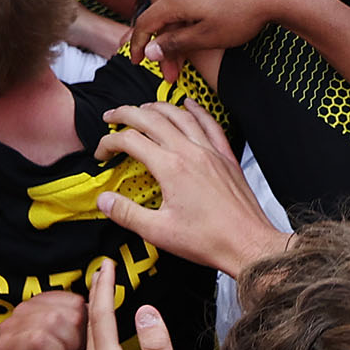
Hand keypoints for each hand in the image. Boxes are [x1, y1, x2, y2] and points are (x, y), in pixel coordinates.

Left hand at [0, 287, 85, 349]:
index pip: (37, 339)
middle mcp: (10, 328)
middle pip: (54, 319)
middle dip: (74, 342)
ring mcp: (25, 310)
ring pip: (67, 307)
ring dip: (81, 330)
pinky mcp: (43, 299)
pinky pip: (74, 299)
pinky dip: (83, 318)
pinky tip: (76, 336)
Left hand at [76, 256, 192, 349]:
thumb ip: (157, 344)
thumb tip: (145, 311)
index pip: (100, 318)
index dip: (103, 287)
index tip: (106, 264)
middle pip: (89, 329)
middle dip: (95, 298)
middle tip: (104, 272)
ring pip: (88, 348)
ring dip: (95, 322)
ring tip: (103, 298)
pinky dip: (97, 345)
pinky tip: (105, 339)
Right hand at [94, 100, 288, 276]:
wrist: (247, 244)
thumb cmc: (208, 240)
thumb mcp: (158, 232)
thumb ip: (126, 213)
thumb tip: (104, 200)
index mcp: (171, 168)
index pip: (131, 141)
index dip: (110, 142)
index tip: (102, 153)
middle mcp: (190, 153)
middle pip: (152, 119)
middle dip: (127, 113)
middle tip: (112, 115)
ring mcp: (211, 152)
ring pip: (180, 116)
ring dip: (157, 107)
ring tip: (142, 108)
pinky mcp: (226, 158)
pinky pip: (210, 124)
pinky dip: (196, 110)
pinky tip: (189, 105)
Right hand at [130, 0, 321, 66]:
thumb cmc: (240, 15)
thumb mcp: (204, 37)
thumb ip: (174, 44)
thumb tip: (150, 51)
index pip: (145, 23)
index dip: (138, 45)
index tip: (136, 63)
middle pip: (163, 22)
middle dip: (164, 52)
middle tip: (171, 77)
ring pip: (179, 16)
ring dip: (179, 41)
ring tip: (187, 65)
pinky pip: (193, 8)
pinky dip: (191, 28)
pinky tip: (200, 41)